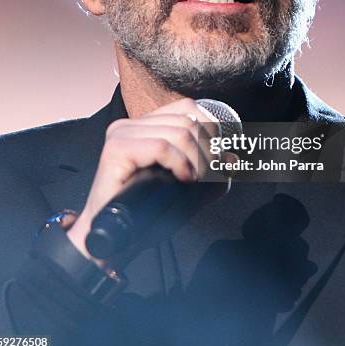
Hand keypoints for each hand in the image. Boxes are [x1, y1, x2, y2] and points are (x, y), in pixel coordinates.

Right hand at [67, 98, 219, 263]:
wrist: (111, 239)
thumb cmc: (145, 213)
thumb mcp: (184, 187)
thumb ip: (209, 173)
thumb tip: (233, 160)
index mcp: (144, 126)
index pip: (187, 107)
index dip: (210, 128)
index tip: (216, 158)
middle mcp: (130, 124)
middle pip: (187, 119)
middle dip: (207, 149)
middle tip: (207, 177)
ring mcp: (121, 134)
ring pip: (178, 131)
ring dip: (196, 159)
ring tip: (193, 180)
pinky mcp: (116, 149)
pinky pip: (161, 146)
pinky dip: (179, 163)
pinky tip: (182, 179)